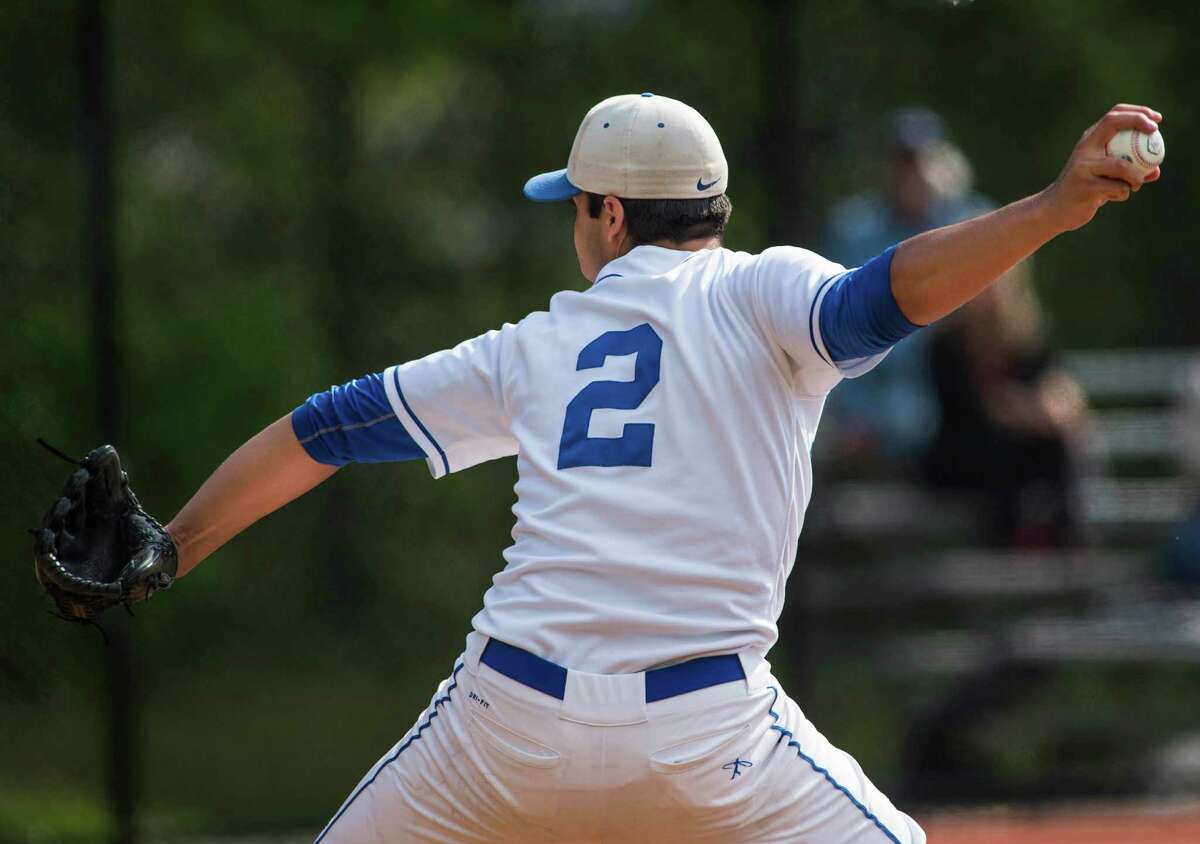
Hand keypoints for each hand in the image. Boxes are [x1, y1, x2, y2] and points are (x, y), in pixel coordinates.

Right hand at [1041, 104, 1161, 231]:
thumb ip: (1128, 170)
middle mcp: (1084, 149)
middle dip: (1138, 120)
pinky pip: (1117, 188)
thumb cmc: (1084, 191)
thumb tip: (1155, 170)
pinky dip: (1123, 193)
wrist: (1054, 210)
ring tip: (1137, 184)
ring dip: (1136, 176)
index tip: (1156, 120)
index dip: (1136, 112)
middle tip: (1154, 130)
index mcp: (1089, 142)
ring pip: (1122, 165)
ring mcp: (1083, 168)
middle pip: (1113, 123)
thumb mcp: (1106, 177)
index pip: (1113, 116)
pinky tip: (1115, 197)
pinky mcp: (1086, 187)